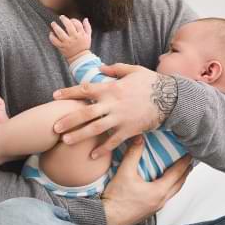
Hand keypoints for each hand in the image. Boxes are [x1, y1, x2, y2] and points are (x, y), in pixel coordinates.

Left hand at [49, 16, 91, 61]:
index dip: (73, 20)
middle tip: (61, 17)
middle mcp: (74, 38)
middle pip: (69, 26)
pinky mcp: (62, 47)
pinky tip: (51, 33)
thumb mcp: (88, 36)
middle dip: (64, 19)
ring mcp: (67, 43)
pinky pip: (55, 41)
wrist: (79, 57)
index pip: (77, 24)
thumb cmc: (84, 46)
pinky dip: (52, 37)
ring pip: (60, 33)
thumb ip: (87, 27)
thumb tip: (85, 19)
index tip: (71, 20)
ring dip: (55, 27)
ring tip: (53, 23)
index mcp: (81, 35)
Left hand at [51, 64, 177, 158]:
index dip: (68, 92)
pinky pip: (113, 142)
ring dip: (79, 136)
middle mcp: (112, 104)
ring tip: (65, 142)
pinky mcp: (129, 130)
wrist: (170, 99)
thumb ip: (116, 69)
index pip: (85, 90)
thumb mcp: (133, 70)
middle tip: (54, 127)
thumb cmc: (151, 82)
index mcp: (111, 88)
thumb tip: (101, 69)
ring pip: (95, 129)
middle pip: (85, 113)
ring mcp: (120, 119)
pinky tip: (92, 156)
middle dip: (68, 120)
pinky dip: (102, 150)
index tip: (55, 96)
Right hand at [101, 136, 192, 224]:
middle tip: (190, 161)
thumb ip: (133, 153)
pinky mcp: (150, 211)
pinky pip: (166, 197)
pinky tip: (164, 184)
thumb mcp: (124, 172)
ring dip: (178, 181)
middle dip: (185, 172)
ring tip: (180, 172)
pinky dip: (169, 188)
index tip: (191, 153)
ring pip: (173, 192)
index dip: (185, 162)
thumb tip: (139, 137)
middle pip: (179, 184)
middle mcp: (161, 200)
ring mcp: (156, 207)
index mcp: (159, 191)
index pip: (177, 173)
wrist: (107, 219)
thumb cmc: (116, 198)